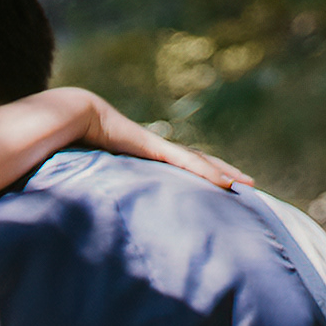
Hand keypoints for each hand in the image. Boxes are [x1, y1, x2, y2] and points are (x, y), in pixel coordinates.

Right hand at [77, 91, 250, 191]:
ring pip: (201, 162)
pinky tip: (226, 183)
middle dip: (225, 171)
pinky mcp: (158, 148)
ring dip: (225, 172)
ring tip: (247, 184)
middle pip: (200, 162)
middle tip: (249, 184)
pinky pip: (188, 163)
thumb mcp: (96, 171)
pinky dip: (208, 173)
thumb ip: (102, 185)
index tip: (222, 186)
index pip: (183, 166)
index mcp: (148, 156)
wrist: (76, 116)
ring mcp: (160, 147)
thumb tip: (93, 210)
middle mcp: (159, 149)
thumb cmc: (77, 142)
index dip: (204, 174)